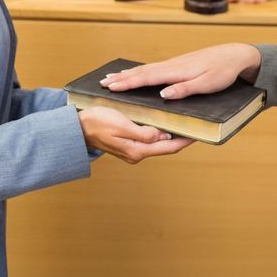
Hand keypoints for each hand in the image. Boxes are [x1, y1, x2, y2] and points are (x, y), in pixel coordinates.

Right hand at [78, 106, 193, 162]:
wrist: (77, 127)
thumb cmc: (97, 123)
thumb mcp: (122, 125)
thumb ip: (144, 133)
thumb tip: (164, 135)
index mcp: (137, 150)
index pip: (168, 147)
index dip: (185, 140)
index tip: (199, 133)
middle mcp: (137, 153)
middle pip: (165, 146)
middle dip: (180, 136)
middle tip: (196, 126)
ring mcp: (132, 149)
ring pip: (157, 142)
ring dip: (169, 133)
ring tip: (183, 123)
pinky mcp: (128, 143)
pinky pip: (148, 138)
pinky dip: (158, 131)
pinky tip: (162, 123)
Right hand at [100, 43, 261, 99]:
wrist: (235, 54)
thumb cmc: (223, 71)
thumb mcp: (208, 84)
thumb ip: (185, 90)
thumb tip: (164, 94)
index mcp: (177, 72)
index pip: (147, 78)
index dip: (128, 83)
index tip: (111, 87)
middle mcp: (173, 66)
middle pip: (142, 72)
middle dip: (122, 78)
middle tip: (102, 83)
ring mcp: (175, 64)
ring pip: (146, 69)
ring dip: (128, 74)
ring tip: (112, 78)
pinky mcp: (178, 65)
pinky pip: (154, 69)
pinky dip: (140, 72)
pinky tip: (136, 74)